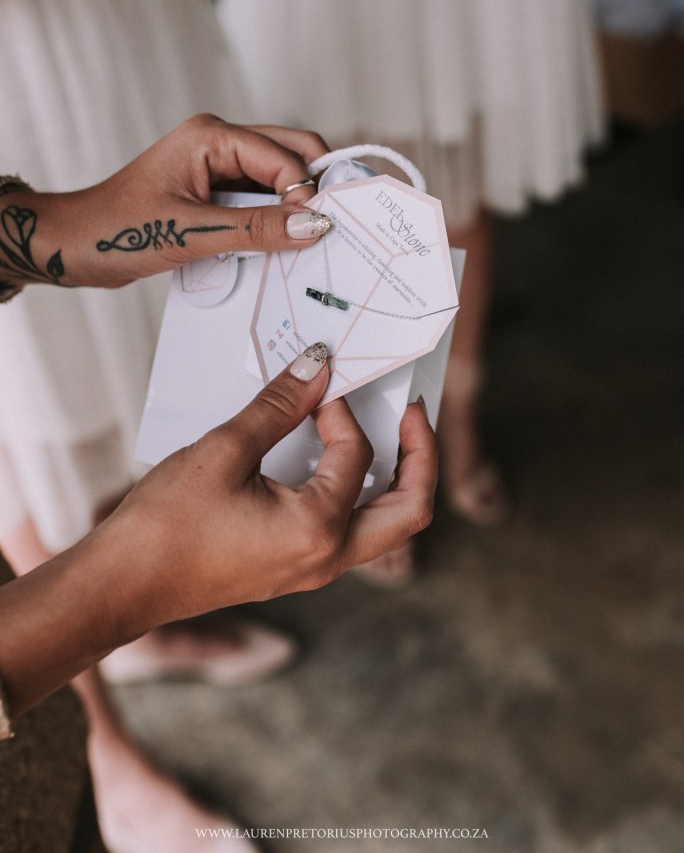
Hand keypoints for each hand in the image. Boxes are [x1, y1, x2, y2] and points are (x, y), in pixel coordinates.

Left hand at [0, 115, 325, 289]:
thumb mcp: (193, 233)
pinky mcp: (214, 190)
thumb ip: (257, 230)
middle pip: (290, 154)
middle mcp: (218, 142)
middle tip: (326, 226)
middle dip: (310, 188)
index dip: (305, 193)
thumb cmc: (116, 231)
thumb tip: (312, 225)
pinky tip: (275, 243)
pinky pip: (259, 199)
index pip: (283, 157)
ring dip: (291, 207)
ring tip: (299, 239)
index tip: (318, 229)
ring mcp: (217, 165)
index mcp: (211, 136)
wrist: (74, 245)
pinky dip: (272, 220)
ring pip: (278, 178)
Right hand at [106, 346, 437, 631]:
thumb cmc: (167, 525)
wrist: (125, 582)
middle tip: (412, 414)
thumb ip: (279, 406)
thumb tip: (315, 366)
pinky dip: (358, 494)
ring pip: (386, 526)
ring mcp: (315, 569)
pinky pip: (350, 531)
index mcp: (318, 529)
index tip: (317, 384)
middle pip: (411, 510)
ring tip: (386, 433)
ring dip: (395, 479)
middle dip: (421, 456)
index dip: (340, 410)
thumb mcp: (225, 451)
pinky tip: (334, 461)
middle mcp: (328, 558)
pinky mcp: (297, 568)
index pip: (356, 453)